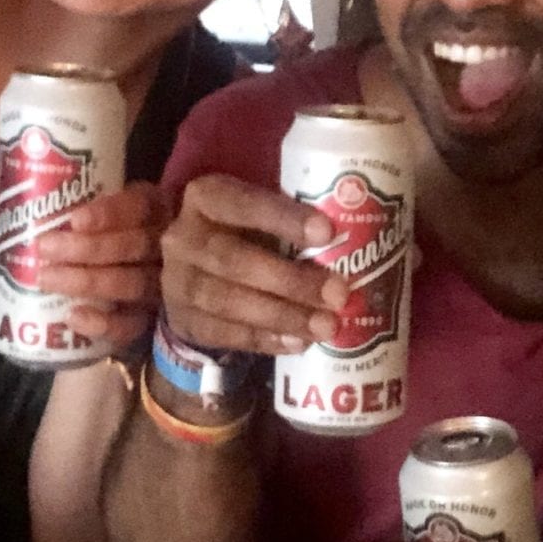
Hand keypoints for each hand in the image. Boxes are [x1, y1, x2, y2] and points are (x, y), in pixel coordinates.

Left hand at [0, 183, 169, 351]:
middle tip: (45, 248)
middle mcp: (158, 245)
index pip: (137, 206)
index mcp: (145, 210)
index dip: (110, 212)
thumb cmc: (84, 242)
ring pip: (133, 283)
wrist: (112, 287)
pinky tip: (74, 318)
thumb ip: (24, 213)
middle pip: (135, 245)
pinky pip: (132, 324)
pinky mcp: (148, 319)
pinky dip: (104, 323)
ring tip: (47, 279)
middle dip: (88, 248)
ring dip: (89, 281)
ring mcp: (157, 284)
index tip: (73, 219)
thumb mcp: (63, 221)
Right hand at [160, 174, 347, 354]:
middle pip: (235, 260)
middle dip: (291, 281)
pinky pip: (224, 334)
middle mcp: (184, 238)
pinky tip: (298, 344)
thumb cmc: (242, 234)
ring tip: (326, 326)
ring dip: (283, 316)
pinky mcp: (183, 320)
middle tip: (338, 294)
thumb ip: (291, 220)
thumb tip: (365, 237)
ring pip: (229, 302)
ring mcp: (178, 282)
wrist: (190, 271)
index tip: (328, 231)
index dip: (283, 218)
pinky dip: (264, 340)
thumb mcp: (255, 214)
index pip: (241, 204)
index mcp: (206, 197)